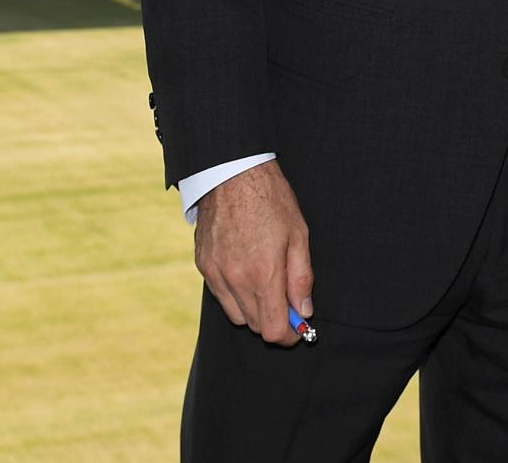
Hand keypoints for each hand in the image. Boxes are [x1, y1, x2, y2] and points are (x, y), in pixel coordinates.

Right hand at [195, 161, 314, 346]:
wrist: (232, 172)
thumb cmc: (271, 199)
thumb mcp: (298, 234)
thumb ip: (301, 278)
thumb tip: (305, 310)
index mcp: (263, 274)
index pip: (273, 330)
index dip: (290, 335)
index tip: (299, 328)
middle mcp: (236, 280)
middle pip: (256, 326)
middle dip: (275, 320)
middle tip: (288, 302)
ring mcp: (216, 274)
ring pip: (236, 315)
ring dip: (254, 309)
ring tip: (266, 283)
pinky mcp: (203, 266)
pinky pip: (220, 296)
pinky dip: (235, 294)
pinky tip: (246, 271)